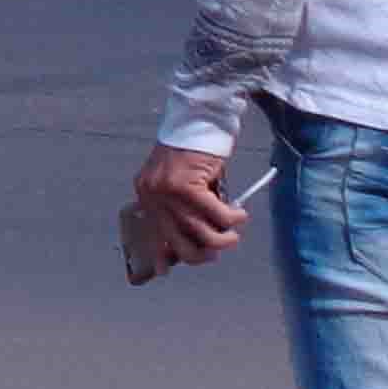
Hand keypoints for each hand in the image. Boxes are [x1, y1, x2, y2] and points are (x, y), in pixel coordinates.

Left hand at [127, 144, 244, 274]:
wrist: (199, 118)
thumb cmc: (194, 151)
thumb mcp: (181, 183)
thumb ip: (181, 209)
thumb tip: (196, 244)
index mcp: (146, 194)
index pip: (150, 234)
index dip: (159, 255)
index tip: (165, 270)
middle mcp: (152, 194)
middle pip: (179, 243)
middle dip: (204, 252)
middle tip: (221, 245)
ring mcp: (168, 191)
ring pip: (202, 233)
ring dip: (225, 238)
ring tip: (235, 232)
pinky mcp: (188, 185)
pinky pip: (218, 216)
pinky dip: (234, 219)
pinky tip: (241, 214)